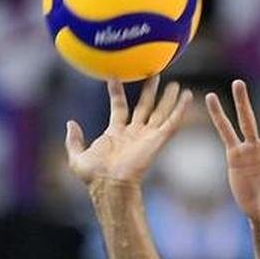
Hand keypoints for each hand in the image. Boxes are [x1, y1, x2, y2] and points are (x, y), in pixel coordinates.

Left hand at [65, 76, 191, 186]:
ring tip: (176, 84)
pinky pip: (172, 122)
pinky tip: (188, 97)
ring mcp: (147, 137)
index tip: (114, 77)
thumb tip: (71, 123)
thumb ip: (74, 140)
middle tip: (154, 74)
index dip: (117, 93)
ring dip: (168, 98)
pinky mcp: (157, 140)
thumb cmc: (94, 176)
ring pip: (160, 112)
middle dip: (149, 91)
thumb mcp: (77, 157)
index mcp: (116, 134)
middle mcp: (134, 133)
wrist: (110, 184)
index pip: (120, 107)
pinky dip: (181, 110)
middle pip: (145, 107)